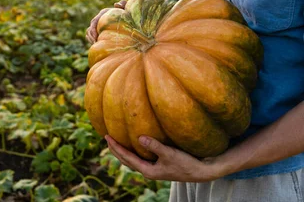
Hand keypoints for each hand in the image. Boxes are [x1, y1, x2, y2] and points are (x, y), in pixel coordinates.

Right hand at [86, 0, 126, 43]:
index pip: (94, 21)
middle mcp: (99, 19)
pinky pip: (92, 37)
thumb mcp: (127, 8)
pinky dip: (93, 41)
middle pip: (90, 28)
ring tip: (97, 45)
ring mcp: (98, 26)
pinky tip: (98, 46)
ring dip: (91, 39)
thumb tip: (116, 4)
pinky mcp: (99, 31)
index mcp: (103, 13)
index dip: (93, 29)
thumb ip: (123, 4)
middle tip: (96, 43)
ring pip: (89, 32)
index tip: (96, 36)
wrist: (129, 18)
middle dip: (91, 36)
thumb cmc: (128, 13)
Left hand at [105, 135, 224, 181]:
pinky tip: (134, 144)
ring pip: (133, 160)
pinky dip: (133, 151)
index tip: (107, 137)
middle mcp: (148, 171)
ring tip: (116, 141)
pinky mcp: (159, 165)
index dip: (116, 147)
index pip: (126, 157)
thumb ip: (154, 145)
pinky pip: (140, 158)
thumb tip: (139, 137)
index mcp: (148, 170)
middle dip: (116, 149)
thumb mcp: (170, 154)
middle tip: (106, 137)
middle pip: (126, 160)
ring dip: (123, 151)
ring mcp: (153, 169)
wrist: (202, 172)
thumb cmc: (186, 163)